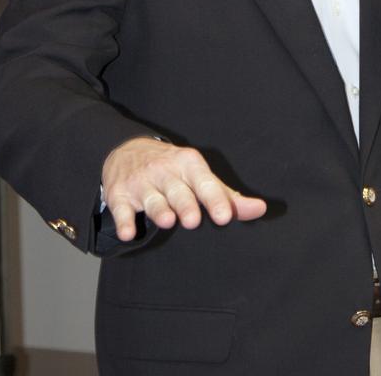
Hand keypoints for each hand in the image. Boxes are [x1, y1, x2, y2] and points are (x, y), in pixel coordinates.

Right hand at [101, 136, 266, 241]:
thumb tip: (261, 210)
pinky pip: (122, 208)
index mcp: (188, 164)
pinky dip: (124, 220)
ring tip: (167, 220)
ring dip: (159, 209)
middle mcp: (165, 171)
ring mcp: (141, 182)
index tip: (224, 217)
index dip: (215, 200)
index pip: (205, 183)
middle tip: (192, 220)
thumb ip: (227, 196)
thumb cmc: (172, 170)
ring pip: (152, 198)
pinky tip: (128, 231)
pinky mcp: (119, 194)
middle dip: (186, 204)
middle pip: (178, 191)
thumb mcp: (199, 176)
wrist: (125, 150)